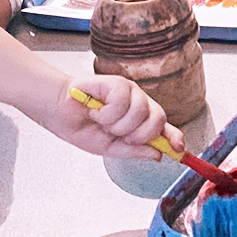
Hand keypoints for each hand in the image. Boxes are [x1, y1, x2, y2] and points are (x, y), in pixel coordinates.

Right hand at [41, 75, 181, 159]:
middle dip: (139, 134)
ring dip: (117, 124)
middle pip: (158, 119)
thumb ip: (134, 150)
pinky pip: (123, 101)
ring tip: (101, 121)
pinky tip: (96, 110)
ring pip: (140, 112)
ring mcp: (130, 92)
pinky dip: (106, 112)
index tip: (178, 149)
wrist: (58, 113)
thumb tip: (158, 154)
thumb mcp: (110, 147)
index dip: (174, 138)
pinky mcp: (117, 82)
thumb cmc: (82, 127)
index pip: (166, 128)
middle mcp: (140, 105)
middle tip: (119, 135)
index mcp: (141, 122)